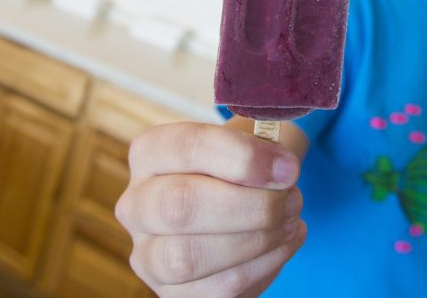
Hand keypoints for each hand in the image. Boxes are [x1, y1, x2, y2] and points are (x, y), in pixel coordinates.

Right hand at [116, 121, 305, 296]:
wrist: (234, 209)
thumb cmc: (238, 170)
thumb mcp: (247, 144)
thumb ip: (261, 147)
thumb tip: (283, 168)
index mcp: (148, 154)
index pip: (185, 147)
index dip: (244, 158)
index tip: (289, 168)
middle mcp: (136, 205)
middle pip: (179, 205)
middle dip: (252, 204)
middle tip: (291, 198)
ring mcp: (148, 255)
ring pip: (190, 256)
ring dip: (258, 239)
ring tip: (290, 220)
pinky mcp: (173, 293)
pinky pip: (219, 286)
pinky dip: (264, 265)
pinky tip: (283, 242)